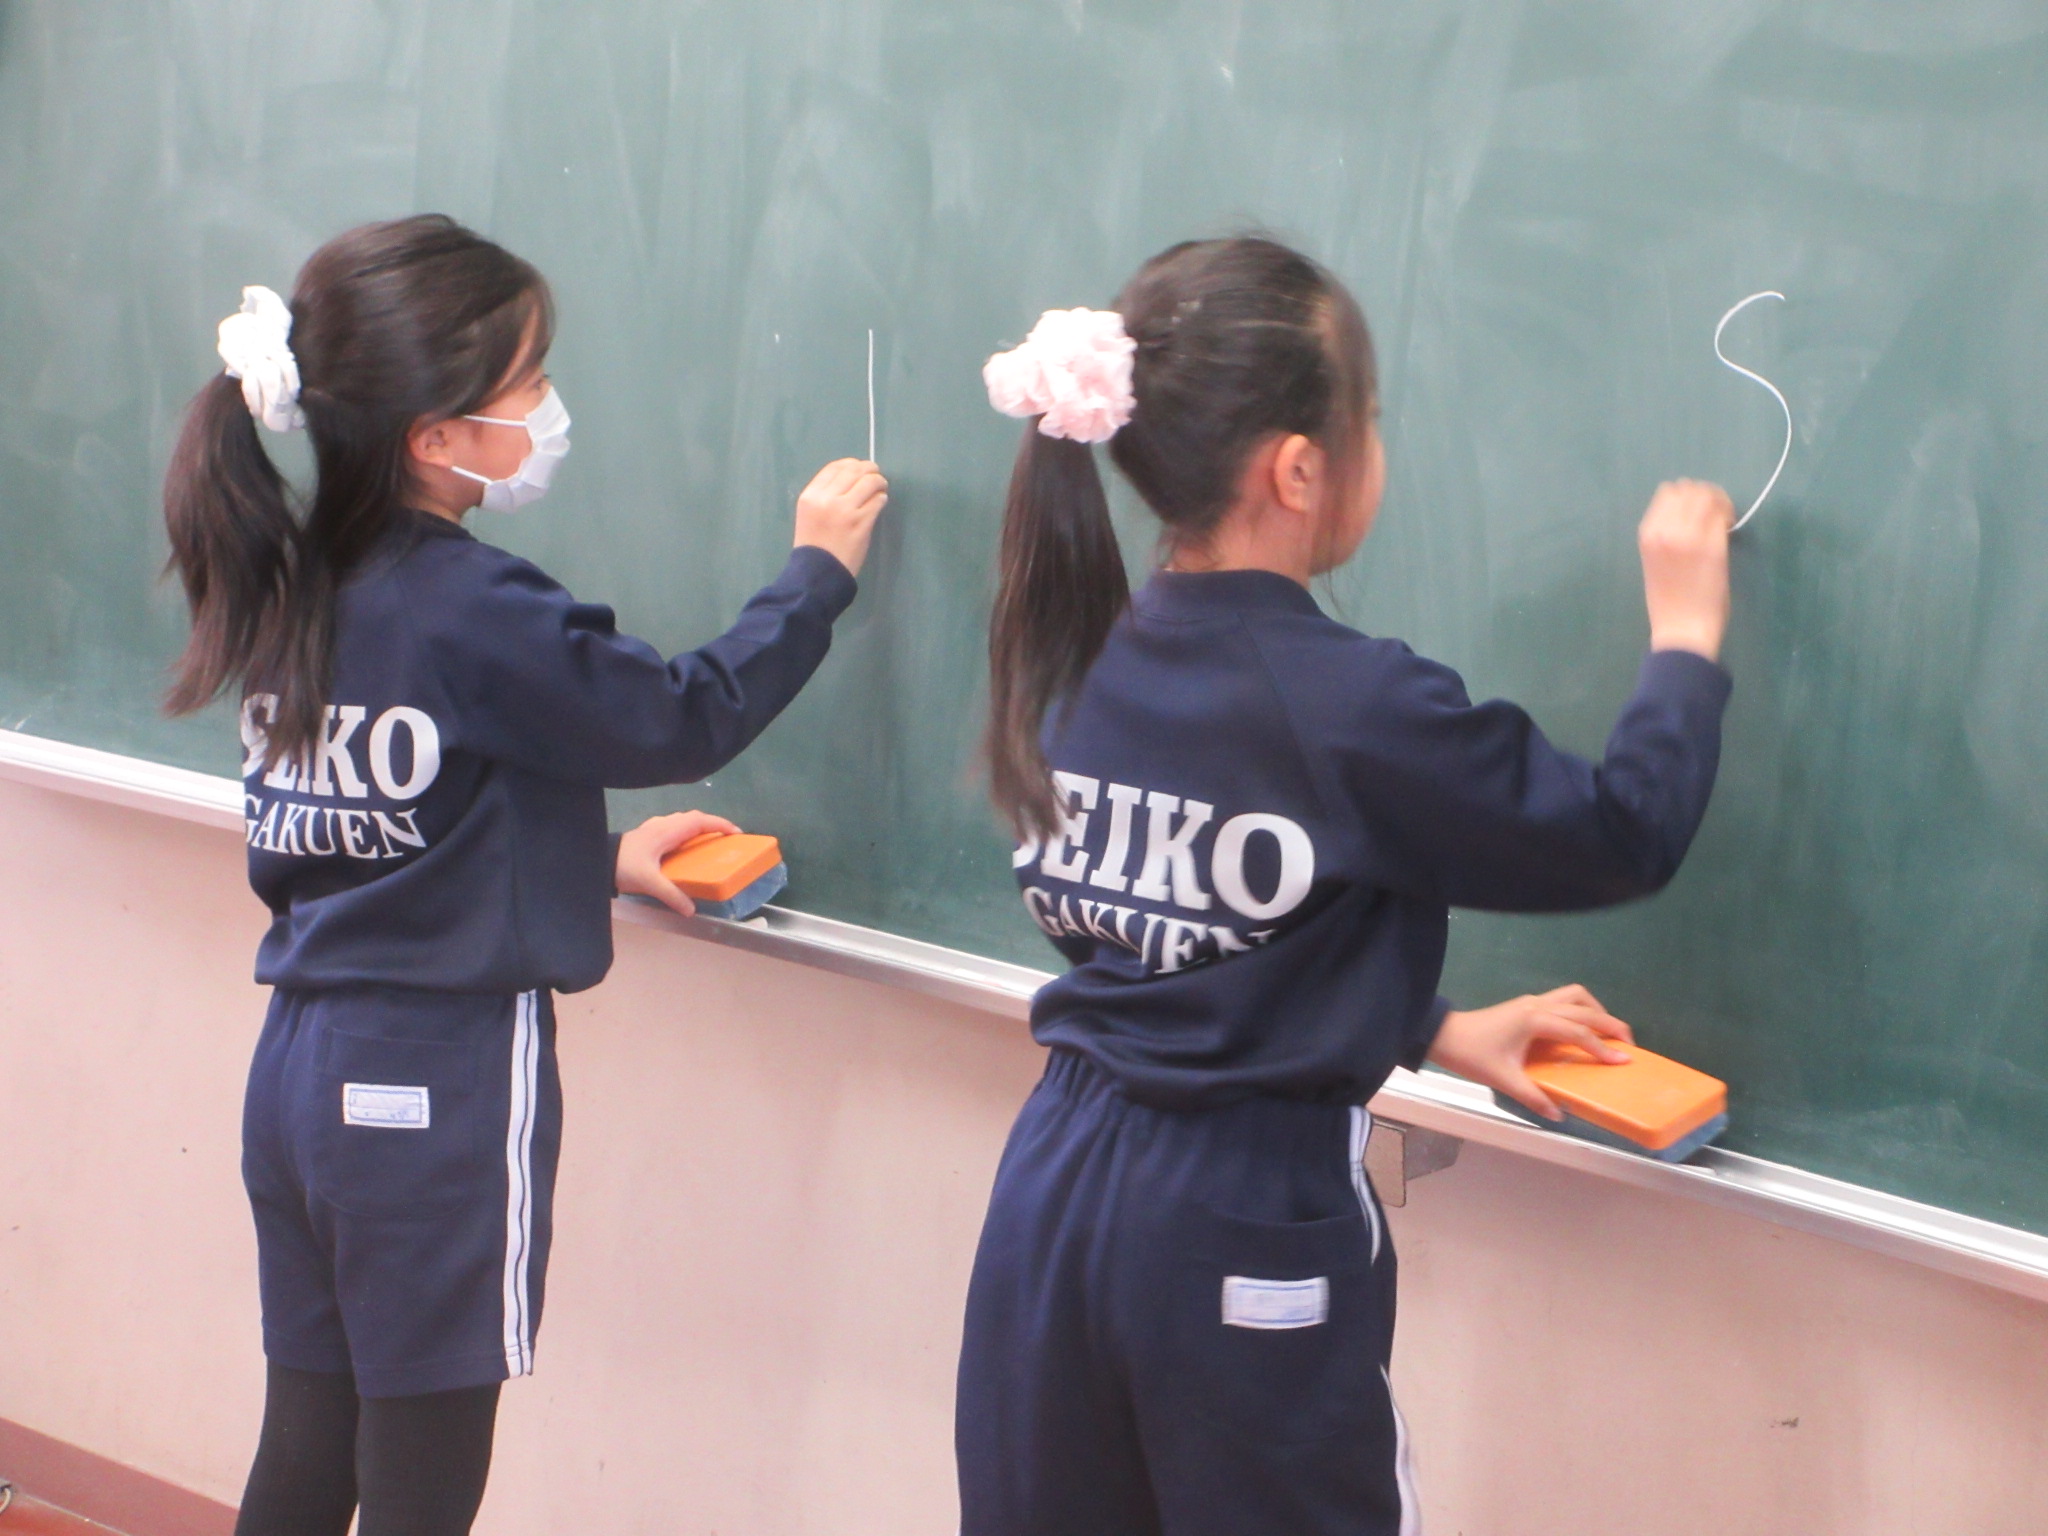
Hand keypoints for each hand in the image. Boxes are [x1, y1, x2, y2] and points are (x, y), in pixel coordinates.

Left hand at [615, 811, 740, 918]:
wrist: (597, 860)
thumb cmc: (624, 866)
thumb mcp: (649, 882)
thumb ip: (671, 895)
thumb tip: (691, 910)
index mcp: (667, 831)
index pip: (699, 821)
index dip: (720, 824)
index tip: (736, 833)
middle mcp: (662, 825)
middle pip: (693, 817)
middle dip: (712, 824)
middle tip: (725, 838)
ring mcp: (653, 827)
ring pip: (682, 821)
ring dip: (698, 827)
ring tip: (707, 842)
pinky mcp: (646, 834)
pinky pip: (672, 827)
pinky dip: (685, 832)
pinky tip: (682, 847)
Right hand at [795, 458, 888, 576]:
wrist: (818, 573)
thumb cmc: (814, 545)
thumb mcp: (809, 514)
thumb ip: (825, 496)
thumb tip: (852, 478)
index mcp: (810, 496)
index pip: (834, 468)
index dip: (850, 464)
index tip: (859, 468)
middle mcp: (827, 499)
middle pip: (854, 471)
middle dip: (868, 470)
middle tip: (876, 475)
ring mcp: (845, 510)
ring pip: (869, 482)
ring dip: (879, 482)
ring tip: (881, 488)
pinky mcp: (861, 522)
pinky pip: (877, 500)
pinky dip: (881, 498)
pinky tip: (880, 502)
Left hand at [1425, 984, 1633, 1120]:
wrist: (1444, 1034)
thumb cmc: (1471, 1055)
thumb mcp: (1503, 1079)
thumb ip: (1532, 1097)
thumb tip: (1557, 1114)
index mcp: (1534, 1021)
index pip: (1578, 1032)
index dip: (1603, 1048)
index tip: (1624, 1061)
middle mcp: (1537, 1005)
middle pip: (1585, 1008)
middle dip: (1610, 1024)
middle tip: (1628, 1045)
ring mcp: (1532, 1001)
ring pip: (1575, 995)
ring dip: (1596, 1010)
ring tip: (1608, 1034)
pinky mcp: (1527, 1003)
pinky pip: (1563, 998)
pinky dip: (1581, 1009)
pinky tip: (1583, 1029)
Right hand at [1638, 479, 1732, 660]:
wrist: (1681, 631)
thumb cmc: (1668, 601)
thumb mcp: (1655, 560)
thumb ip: (1666, 534)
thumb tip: (1688, 512)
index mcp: (1648, 533)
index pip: (1668, 492)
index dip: (1687, 496)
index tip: (1698, 510)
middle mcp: (1665, 529)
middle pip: (1688, 488)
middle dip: (1704, 494)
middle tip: (1715, 512)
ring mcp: (1689, 536)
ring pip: (1708, 496)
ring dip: (1718, 501)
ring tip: (1723, 518)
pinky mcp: (1713, 547)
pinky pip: (1722, 516)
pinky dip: (1728, 515)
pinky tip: (1729, 529)